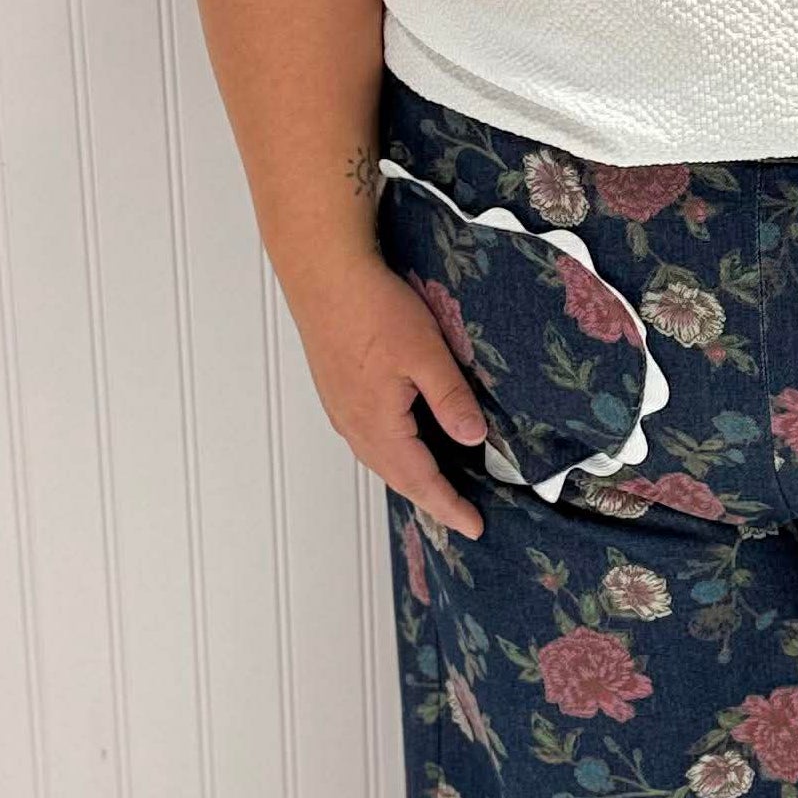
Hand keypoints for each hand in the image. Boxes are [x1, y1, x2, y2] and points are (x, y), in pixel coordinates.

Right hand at [289, 254, 489, 539]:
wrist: (322, 270)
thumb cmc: (370, 305)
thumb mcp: (425, 352)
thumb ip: (451, 398)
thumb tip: (474, 438)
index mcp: (379, 425)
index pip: (422, 481)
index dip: (450, 506)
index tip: (475, 527)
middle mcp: (355, 427)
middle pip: (399, 479)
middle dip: (433, 501)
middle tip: (463, 517)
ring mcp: (342, 411)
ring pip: (381, 462)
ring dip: (411, 481)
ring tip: (438, 492)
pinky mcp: (337, 394)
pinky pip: (369, 442)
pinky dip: (393, 459)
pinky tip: (406, 451)